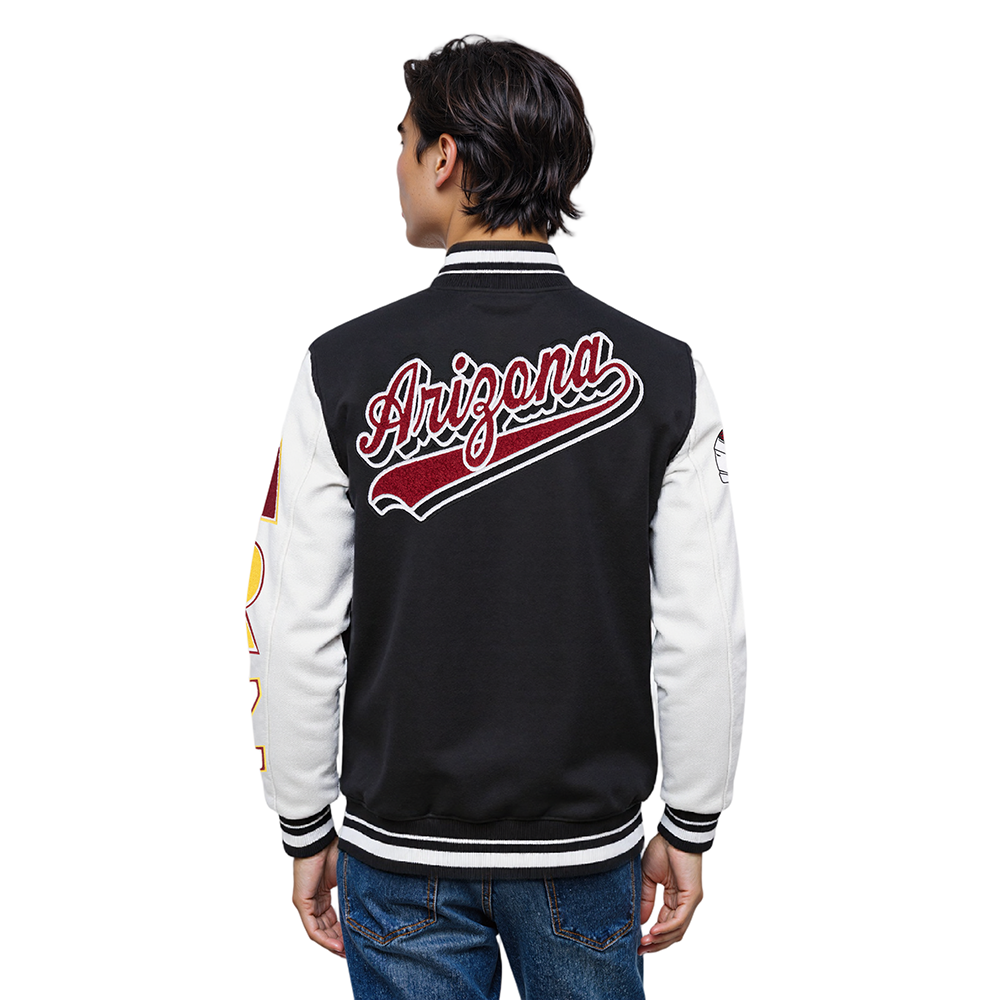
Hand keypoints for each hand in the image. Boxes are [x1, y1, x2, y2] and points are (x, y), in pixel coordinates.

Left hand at [292, 838, 345, 957]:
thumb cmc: (333, 850)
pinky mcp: (302, 903)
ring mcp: (306, 903)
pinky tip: (337, 946)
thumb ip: (352, 890)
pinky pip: (312, 928)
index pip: (332, 920)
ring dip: (332, 944)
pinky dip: (324, 939)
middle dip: (339, 942)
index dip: (343, 933)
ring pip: (319, 932)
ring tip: (346, 954)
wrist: (319, 840)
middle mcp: (313, 901)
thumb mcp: (346, 876)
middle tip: (352, 953)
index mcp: (323, 895)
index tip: (356, 941)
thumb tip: (372, 898)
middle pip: (325, 929)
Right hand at [638, 832, 703, 953]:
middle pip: (673, 932)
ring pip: (677, 930)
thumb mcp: (648, 877)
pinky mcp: (693, 896)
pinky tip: (653, 931)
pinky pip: (679, 919)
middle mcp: (685, 902)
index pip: (666, 924)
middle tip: (640, 950)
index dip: (653, 936)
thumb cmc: (662, 849)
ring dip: (661, 940)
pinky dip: (666, 928)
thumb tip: (641, 921)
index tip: (637, 943)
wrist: (673, 834)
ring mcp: (691, 901)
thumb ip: (646, 898)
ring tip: (644, 943)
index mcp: (675, 898)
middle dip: (657, 944)